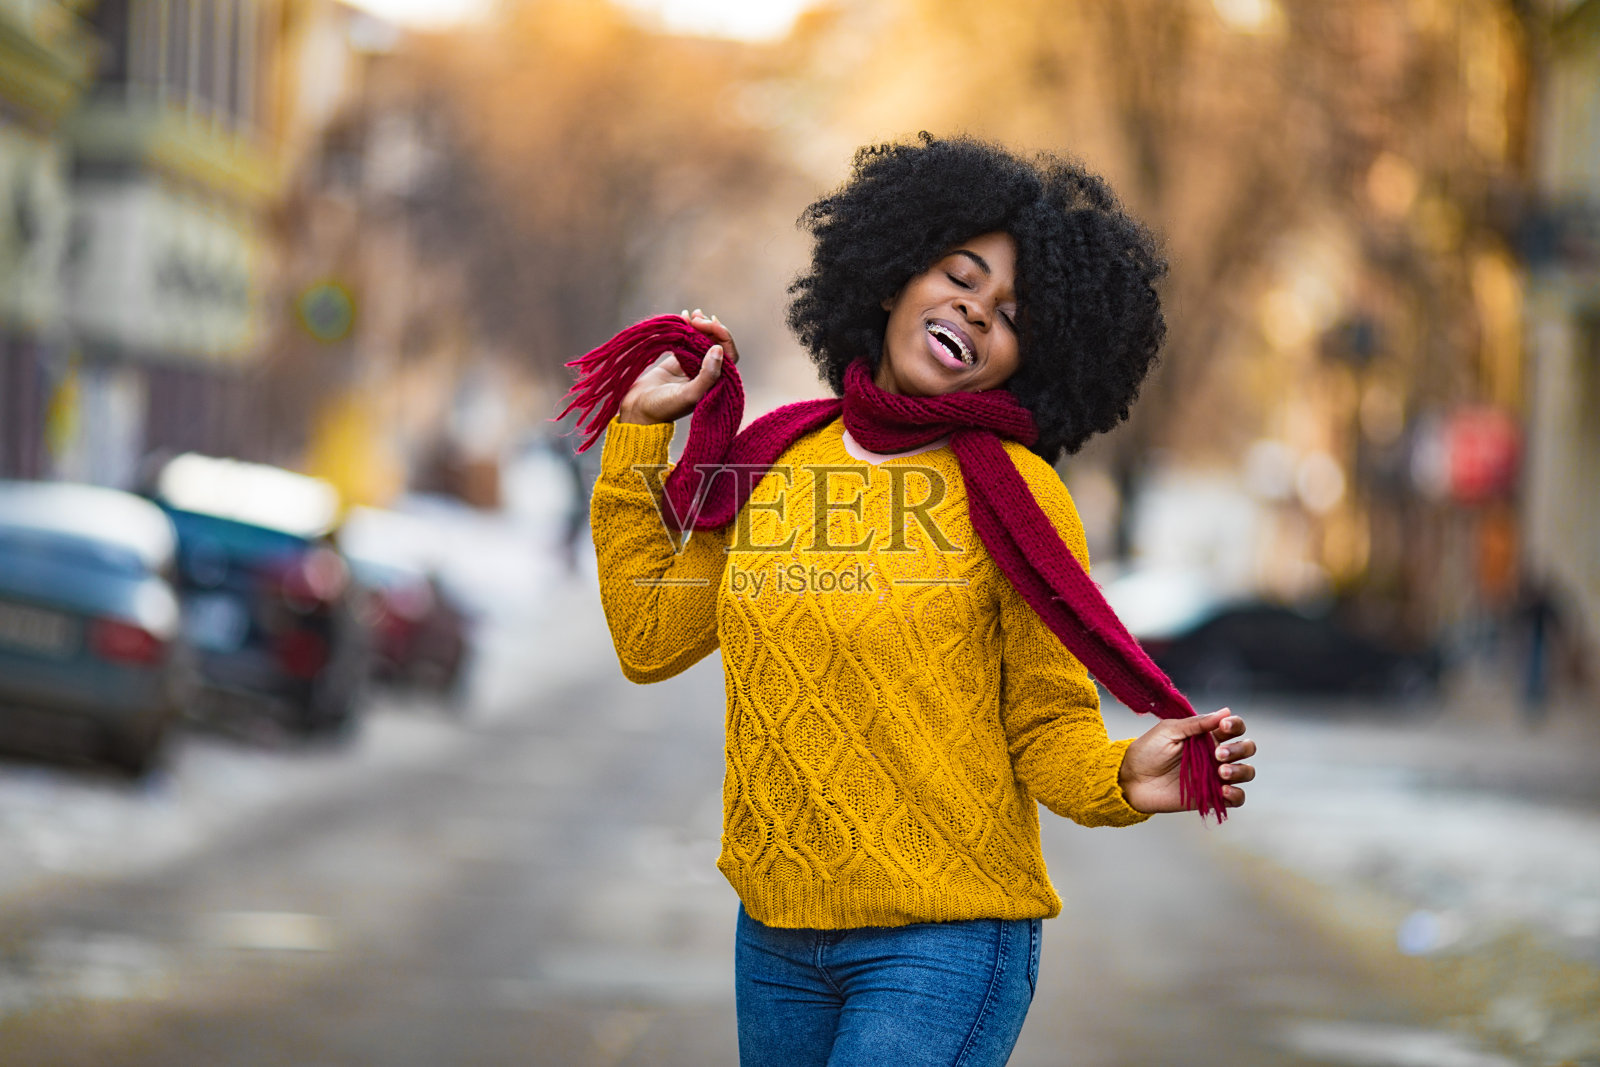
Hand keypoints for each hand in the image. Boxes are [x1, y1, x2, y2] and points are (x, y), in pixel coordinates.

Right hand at [617, 310, 739, 425]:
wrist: (637, 411)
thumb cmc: (664, 408)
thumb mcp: (689, 394)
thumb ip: (707, 375)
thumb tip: (719, 349)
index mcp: (716, 383)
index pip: (729, 355)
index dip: (723, 336)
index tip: (710, 324)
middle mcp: (707, 374)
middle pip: (716, 344)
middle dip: (710, 328)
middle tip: (698, 317)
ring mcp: (692, 366)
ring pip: (702, 340)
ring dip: (699, 325)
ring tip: (692, 314)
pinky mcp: (678, 361)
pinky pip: (686, 340)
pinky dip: (686, 328)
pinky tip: (684, 317)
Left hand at [1117, 709, 1255, 813]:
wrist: (1132, 780)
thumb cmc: (1147, 751)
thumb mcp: (1169, 731)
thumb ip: (1197, 723)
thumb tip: (1225, 711)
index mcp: (1206, 735)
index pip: (1234, 727)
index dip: (1235, 725)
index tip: (1222, 728)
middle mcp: (1216, 755)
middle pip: (1246, 748)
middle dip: (1239, 749)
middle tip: (1218, 754)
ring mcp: (1216, 776)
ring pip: (1246, 772)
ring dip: (1240, 770)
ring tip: (1220, 771)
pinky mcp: (1212, 797)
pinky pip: (1237, 798)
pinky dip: (1237, 794)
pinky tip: (1224, 790)